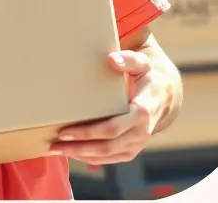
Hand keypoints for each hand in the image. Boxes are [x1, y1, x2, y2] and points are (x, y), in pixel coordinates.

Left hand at [49, 50, 164, 164]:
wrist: (163, 95)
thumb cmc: (147, 75)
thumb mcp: (142, 63)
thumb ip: (128, 59)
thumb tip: (112, 59)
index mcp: (142, 111)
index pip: (113, 128)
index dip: (89, 132)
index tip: (65, 131)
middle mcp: (141, 131)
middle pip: (107, 146)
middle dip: (79, 147)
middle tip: (54, 144)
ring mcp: (138, 143)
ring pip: (107, 155)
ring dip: (81, 155)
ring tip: (57, 149)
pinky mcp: (133, 149)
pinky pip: (111, 158)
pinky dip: (91, 158)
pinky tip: (74, 153)